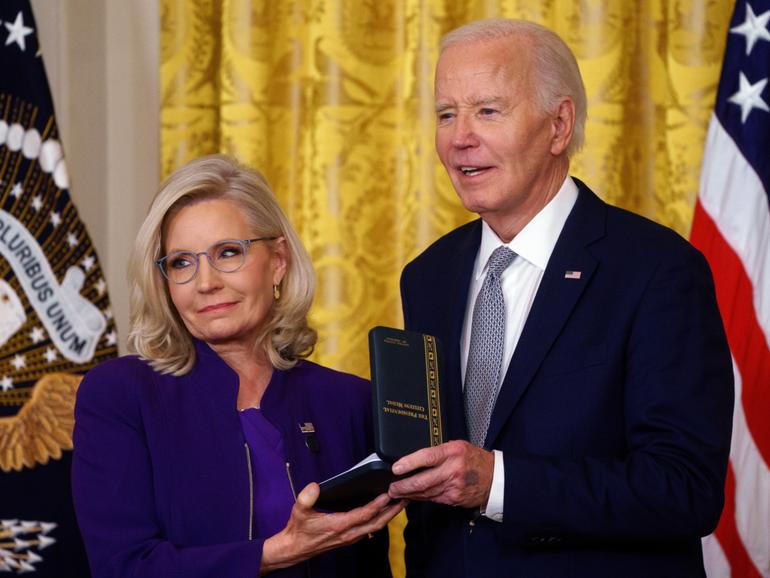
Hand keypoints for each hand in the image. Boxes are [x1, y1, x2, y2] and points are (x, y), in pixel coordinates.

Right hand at [260, 483, 404, 574]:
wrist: (295, 548)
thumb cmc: (299, 530)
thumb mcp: (299, 511)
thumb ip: (307, 497)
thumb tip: (315, 486)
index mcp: (339, 526)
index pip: (364, 515)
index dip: (377, 504)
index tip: (388, 494)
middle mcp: (348, 533)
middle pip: (377, 522)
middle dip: (392, 510)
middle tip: (405, 497)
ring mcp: (350, 537)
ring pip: (376, 526)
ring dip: (389, 515)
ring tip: (400, 502)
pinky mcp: (350, 537)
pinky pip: (370, 528)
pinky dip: (381, 519)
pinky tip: (385, 511)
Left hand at [388, 440, 493, 508]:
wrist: (494, 478)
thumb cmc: (474, 459)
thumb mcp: (457, 447)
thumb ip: (438, 452)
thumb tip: (414, 458)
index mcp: (453, 452)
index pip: (427, 457)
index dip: (409, 463)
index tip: (395, 468)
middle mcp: (453, 470)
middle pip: (423, 480)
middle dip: (403, 485)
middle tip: (391, 487)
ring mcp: (453, 487)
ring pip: (425, 493)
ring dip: (408, 494)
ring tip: (396, 492)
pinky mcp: (453, 499)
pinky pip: (432, 499)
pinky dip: (420, 498)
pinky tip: (411, 496)